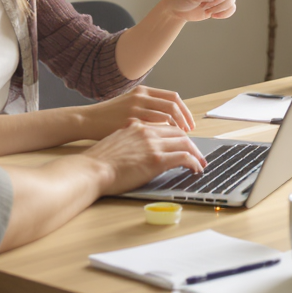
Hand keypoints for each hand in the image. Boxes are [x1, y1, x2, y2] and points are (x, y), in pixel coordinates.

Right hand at [80, 86, 195, 138]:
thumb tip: (167, 120)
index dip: (185, 111)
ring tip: (182, 141)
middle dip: (185, 120)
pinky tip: (167, 146)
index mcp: (142, 91)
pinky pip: (154, 129)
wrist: (87, 121)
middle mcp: (141, 97)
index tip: (190, 123)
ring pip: (167, 116)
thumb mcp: (129, 105)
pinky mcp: (130, 122)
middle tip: (191, 133)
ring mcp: (135, 109)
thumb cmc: (107, 118)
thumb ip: (147, 108)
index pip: (173, 97)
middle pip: (174, 105)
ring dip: (179, 129)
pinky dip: (164, 137)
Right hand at [83, 121, 206, 194]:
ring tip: (200, 163)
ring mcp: (152, 144)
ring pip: (185, 142)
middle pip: (179, 131)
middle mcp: (147, 130)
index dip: (178, 133)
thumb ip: (129, 138)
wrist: (90, 169)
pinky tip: (195, 169)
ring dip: (196, 153)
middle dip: (191, 143)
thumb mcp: (115, 140)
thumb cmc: (98, 160)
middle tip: (198, 154)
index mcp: (137, 125)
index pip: (165, 123)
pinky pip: (184, 157)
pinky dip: (194, 162)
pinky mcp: (156, 159)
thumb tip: (137, 147)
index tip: (184, 142)